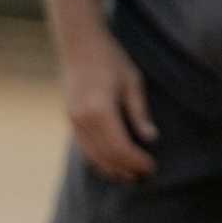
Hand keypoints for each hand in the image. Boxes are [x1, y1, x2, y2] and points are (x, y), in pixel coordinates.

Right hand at [61, 33, 156, 181]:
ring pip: (92, 156)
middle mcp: (83, 120)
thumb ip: (139, 113)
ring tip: (128, 176)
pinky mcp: (70, 121)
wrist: (79, 46)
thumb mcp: (132, 82)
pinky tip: (111, 163)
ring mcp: (73, 122)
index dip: (136, 160)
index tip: (152, 166)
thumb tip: (150, 139)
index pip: (120, 147)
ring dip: (110, 168)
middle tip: (143, 176)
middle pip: (105, 155)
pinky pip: (84, 148)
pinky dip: (98, 159)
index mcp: (100, 110)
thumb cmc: (111, 59)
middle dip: (125, 168)